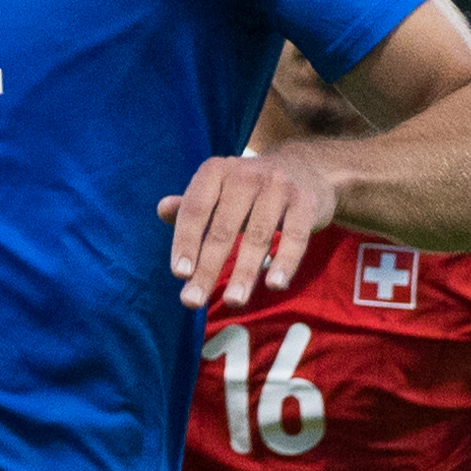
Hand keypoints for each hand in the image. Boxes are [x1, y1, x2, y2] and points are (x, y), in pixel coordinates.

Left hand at [160, 150, 344, 309]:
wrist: (308, 167)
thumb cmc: (250, 189)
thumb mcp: (219, 191)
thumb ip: (191, 206)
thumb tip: (162, 209)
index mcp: (216, 171)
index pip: (195, 209)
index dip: (185, 241)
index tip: (179, 274)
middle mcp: (246, 175)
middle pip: (223, 228)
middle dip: (207, 268)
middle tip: (193, 301)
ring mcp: (278, 187)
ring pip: (258, 235)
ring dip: (245, 272)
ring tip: (233, 302)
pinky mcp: (306, 201)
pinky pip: (295, 237)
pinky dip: (285, 262)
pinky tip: (274, 285)